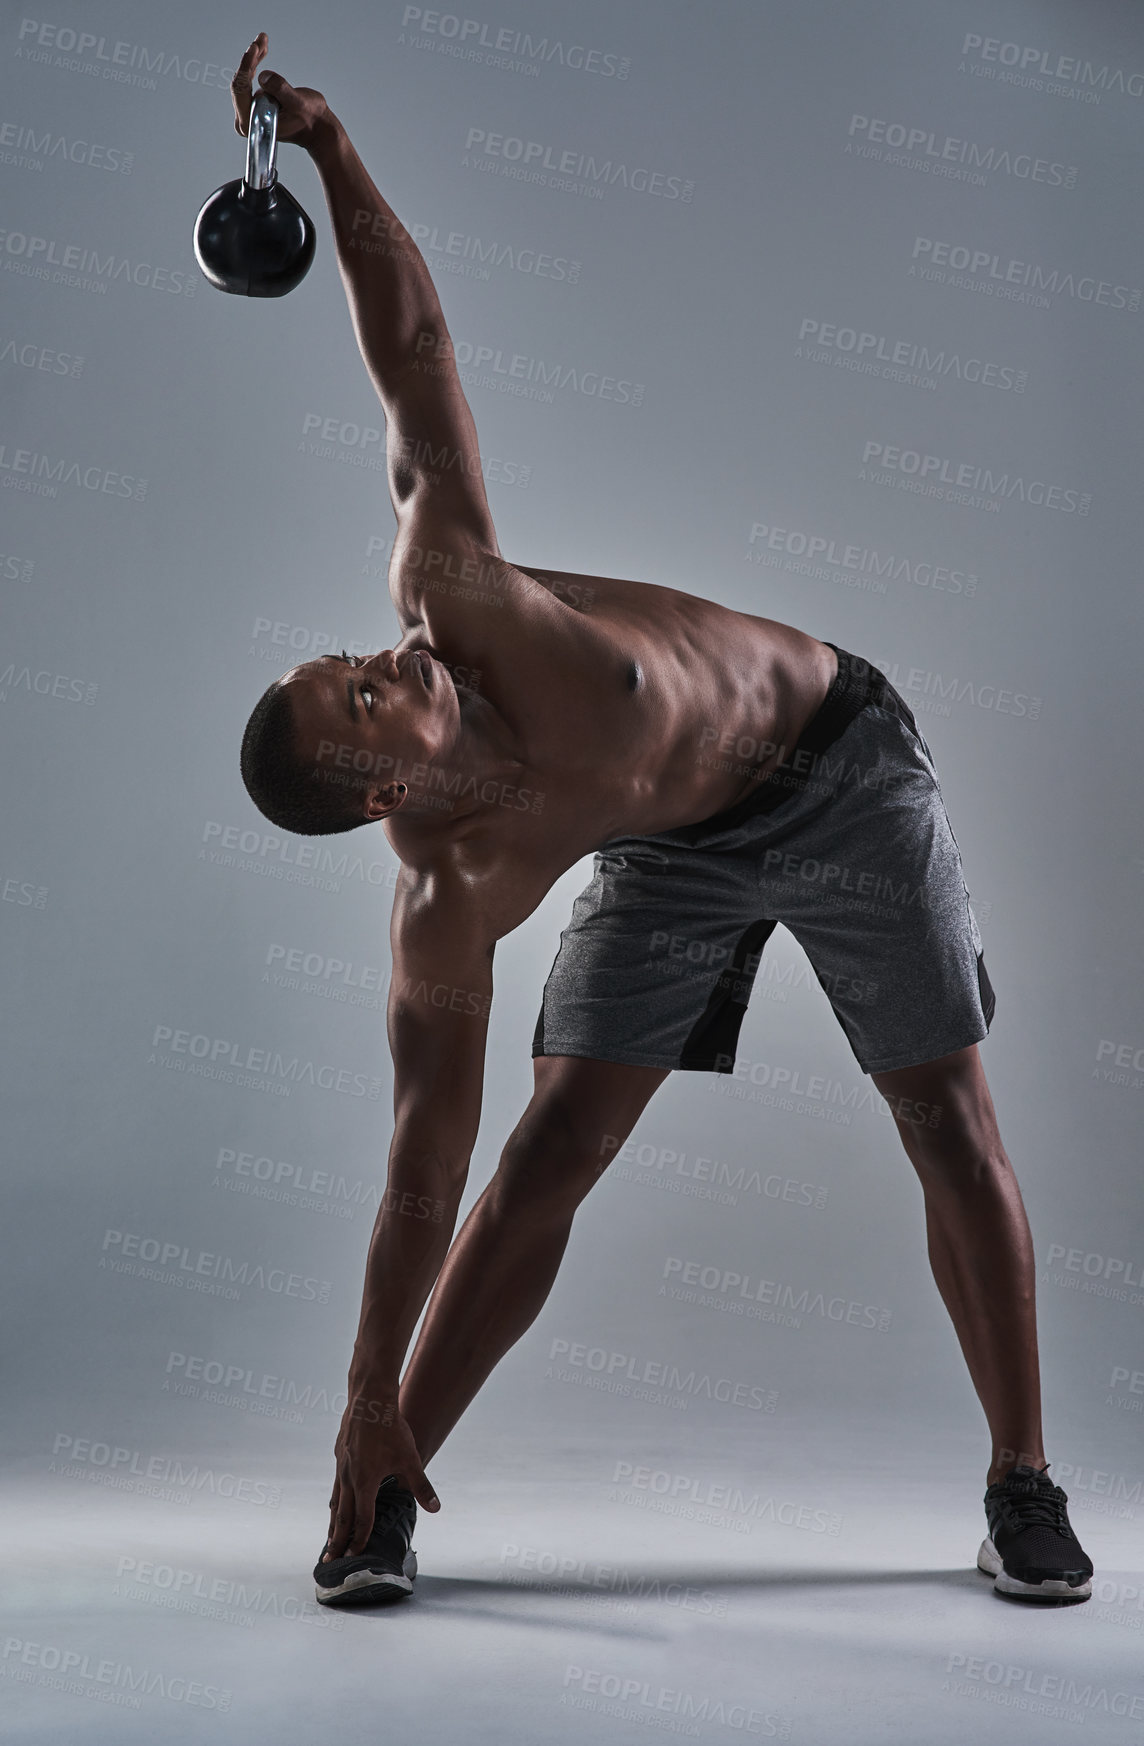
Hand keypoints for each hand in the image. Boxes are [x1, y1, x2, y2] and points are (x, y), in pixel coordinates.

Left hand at [231, 32, 328, 149]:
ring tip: (263, 38)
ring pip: (245, 77)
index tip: (254, 48)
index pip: (241, 90)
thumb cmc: (308, 117)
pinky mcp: (254, 102)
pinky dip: (256, 62)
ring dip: (254, 57)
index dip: (246, 67)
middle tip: (261, 38)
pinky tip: (263, 48)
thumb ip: (281, 91)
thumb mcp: (298, 103)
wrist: (316, 124)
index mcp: (252, 123)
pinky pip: (250, 78)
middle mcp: (247, 118)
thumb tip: (263, 77)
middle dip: (251, 58)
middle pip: (242, 82)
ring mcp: (249, 110)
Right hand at [324, 1393, 439, 1560]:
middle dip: (337, 1540)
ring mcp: (341, 1466)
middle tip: (330, 1560)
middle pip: (341, 1516)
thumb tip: (435, 1508)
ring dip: (333, 1522)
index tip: (355, 1555)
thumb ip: (421, 1486)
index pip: (362, 1519)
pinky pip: (335, 1484)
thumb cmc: (390, 1428)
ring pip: (335, 1500)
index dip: (360, 1539)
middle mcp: (348, 1477)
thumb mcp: (410, 1459)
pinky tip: (336, 1500)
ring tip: (329, 1538)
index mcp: (365, 1482)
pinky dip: (335, 1500)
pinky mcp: (340, 1454)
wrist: (370, 1399)